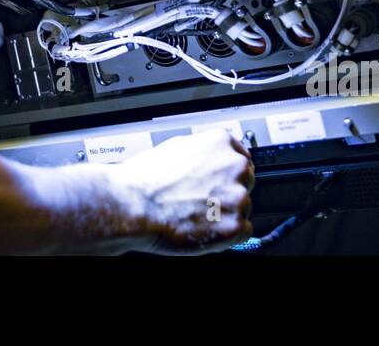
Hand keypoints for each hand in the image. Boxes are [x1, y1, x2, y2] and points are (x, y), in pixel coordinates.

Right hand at [109, 130, 253, 253]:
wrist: (133, 205)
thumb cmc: (145, 178)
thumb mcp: (175, 147)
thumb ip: (202, 152)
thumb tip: (208, 160)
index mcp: (220, 143)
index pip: (240, 157)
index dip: (227, 173)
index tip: (220, 181)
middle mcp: (233, 166)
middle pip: (245, 181)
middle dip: (228, 192)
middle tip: (204, 201)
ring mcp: (237, 196)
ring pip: (244, 207)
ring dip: (226, 213)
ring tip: (198, 215)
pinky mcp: (235, 225)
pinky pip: (243, 232)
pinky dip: (227, 235)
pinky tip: (205, 229)